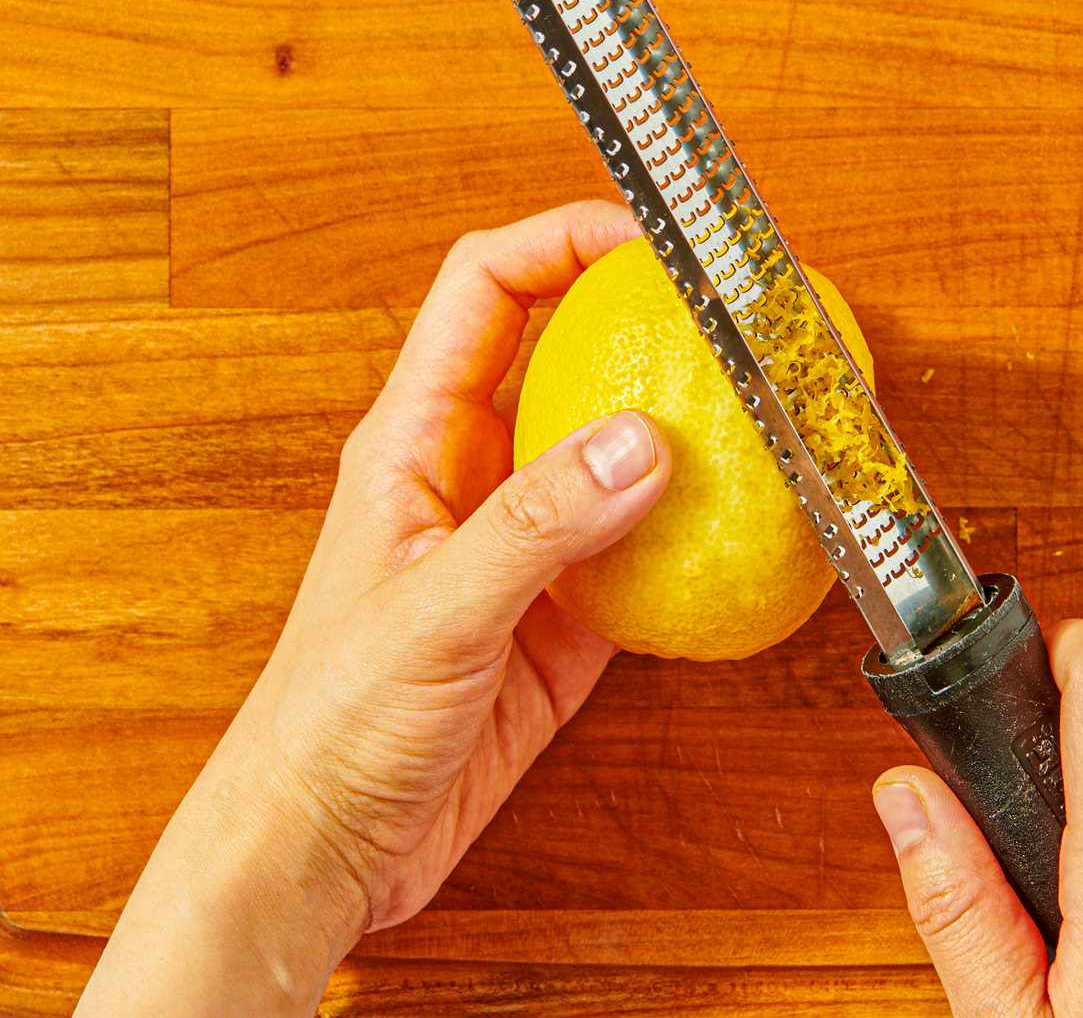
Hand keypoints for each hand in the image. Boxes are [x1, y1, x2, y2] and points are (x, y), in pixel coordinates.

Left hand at [78, 201, 669, 1015]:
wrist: (329, 844)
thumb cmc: (332, 722)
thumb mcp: (433, 612)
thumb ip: (536, 527)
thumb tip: (640, 444)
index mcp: (414, 443)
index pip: (486, 290)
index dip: (562, 240)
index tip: (645, 239)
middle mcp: (472, 475)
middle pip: (562, 351)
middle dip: (638, 318)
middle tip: (723, 313)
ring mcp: (523, 544)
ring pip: (611, 448)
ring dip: (679, 424)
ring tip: (752, 406)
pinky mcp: (562, 616)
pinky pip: (640, 549)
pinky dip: (691, 534)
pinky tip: (739, 531)